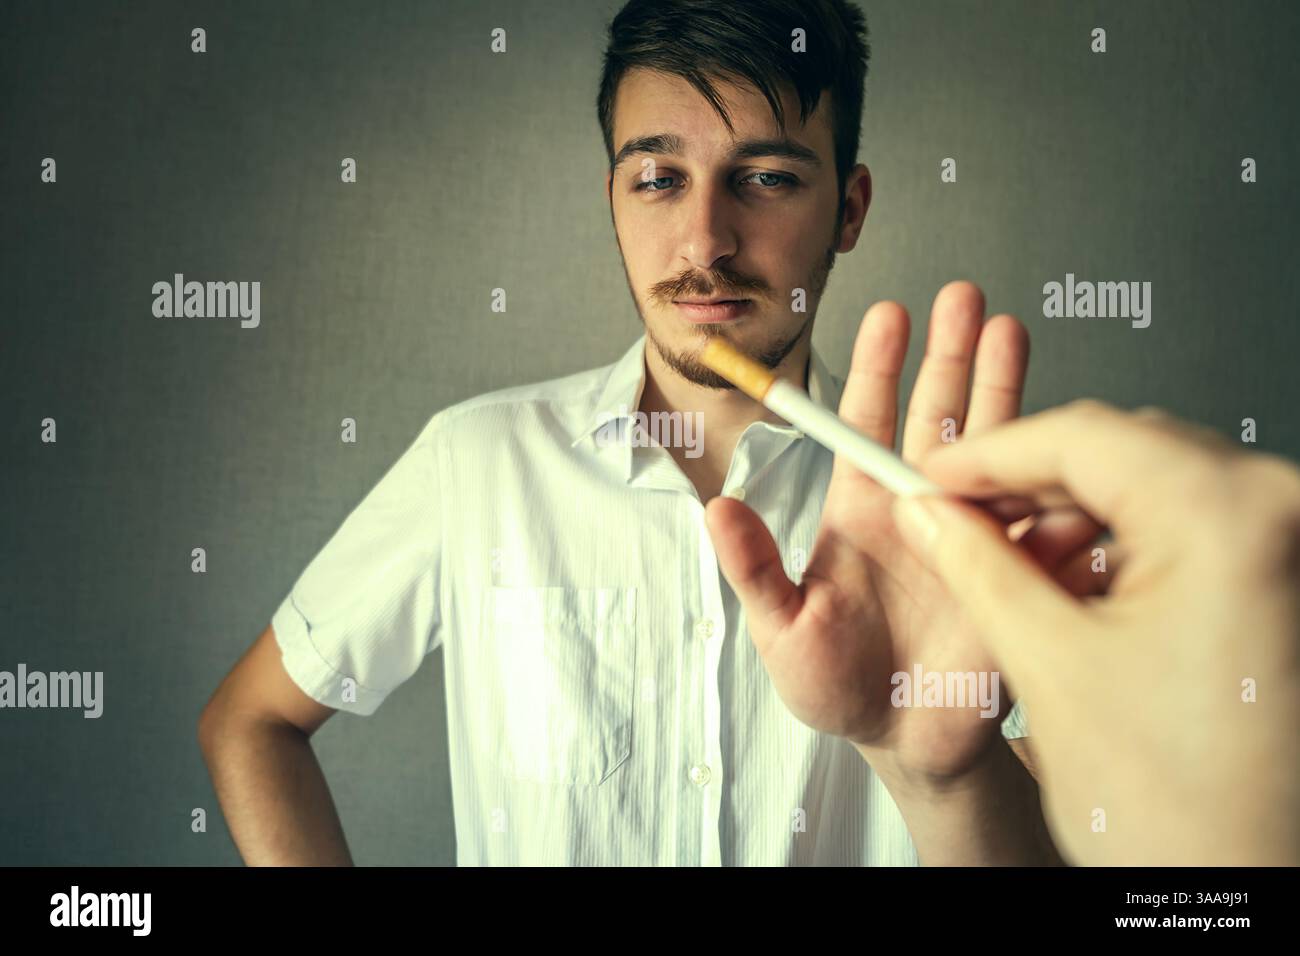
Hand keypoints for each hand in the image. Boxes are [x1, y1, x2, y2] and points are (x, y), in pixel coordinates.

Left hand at [706, 282, 1072, 784]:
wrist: (900, 742)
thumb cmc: (832, 683)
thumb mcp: (781, 627)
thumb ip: (754, 568)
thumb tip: (718, 508)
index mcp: (863, 508)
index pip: (868, 421)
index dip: (878, 366)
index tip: (890, 312)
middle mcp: (922, 508)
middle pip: (939, 415)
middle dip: (953, 353)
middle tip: (965, 295)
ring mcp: (975, 536)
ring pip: (996, 449)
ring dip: (1006, 392)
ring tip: (1013, 332)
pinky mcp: (1019, 577)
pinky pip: (1044, 528)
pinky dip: (1058, 491)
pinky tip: (1068, 453)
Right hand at [892, 400, 1299, 864]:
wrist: (1249, 884)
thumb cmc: (1188, 812)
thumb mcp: (1048, 664)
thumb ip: (976, 566)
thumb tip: (932, 513)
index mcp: (1230, 520)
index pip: (1084, 435)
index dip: (988, 455)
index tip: (934, 476)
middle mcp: (1278, 515)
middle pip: (1122, 450)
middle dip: (1027, 481)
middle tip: (956, 513)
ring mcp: (1291, 544)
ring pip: (1154, 482)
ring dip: (1070, 509)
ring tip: (1002, 555)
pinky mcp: (1284, 576)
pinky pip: (1188, 523)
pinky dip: (1117, 539)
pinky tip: (1064, 575)